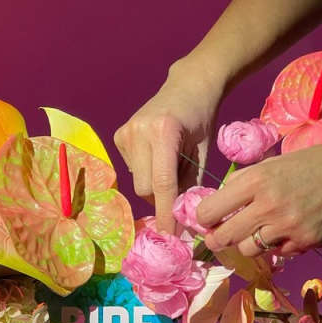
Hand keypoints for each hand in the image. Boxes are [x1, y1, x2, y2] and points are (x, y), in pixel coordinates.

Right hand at [114, 55, 224, 233]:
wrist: (188, 86)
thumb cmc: (201, 120)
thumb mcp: (202, 152)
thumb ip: (191, 184)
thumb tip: (183, 220)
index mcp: (164, 131)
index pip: (162, 183)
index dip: (166, 213)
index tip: (171, 236)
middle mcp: (139, 131)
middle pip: (145, 188)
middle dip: (161, 198)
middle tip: (180, 191)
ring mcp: (125, 132)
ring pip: (137, 182)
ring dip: (154, 184)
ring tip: (170, 164)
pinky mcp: (119, 136)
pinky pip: (132, 170)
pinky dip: (146, 171)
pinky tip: (156, 155)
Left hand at [196, 141, 321, 255]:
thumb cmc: (310, 164)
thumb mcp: (271, 164)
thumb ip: (242, 182)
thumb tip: (218, 200)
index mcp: (254, 181)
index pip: (209, 211)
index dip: (204, 219)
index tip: (207, 220)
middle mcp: (267, 206)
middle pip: (223, 238)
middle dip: (216, 239)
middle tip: (218, 238)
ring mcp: (287, 227)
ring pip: (247, 250)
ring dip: (248, 244)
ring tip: (257, 232)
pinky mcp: (305, 242)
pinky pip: (277, 253)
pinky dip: (277, 246)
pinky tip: (286, 233)